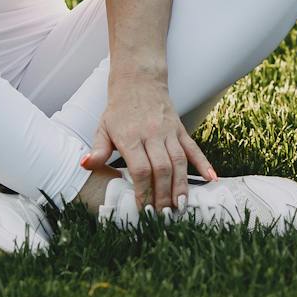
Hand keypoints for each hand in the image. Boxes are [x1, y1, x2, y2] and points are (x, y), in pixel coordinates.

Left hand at [82, 73, 216, 212]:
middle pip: (162, 169)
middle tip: (163, 216)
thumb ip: (98, 150)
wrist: (138, 80)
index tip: (144, 209)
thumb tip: (84, 165)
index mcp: (131, 137)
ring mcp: (169, 131)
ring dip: (181, 186)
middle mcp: (152, 134)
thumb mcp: (103, 127)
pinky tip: (211, 179)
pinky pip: (193, 148)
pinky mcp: (180, 129)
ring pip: (179, 161)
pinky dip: (204, 163)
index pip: (141, 169)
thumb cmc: (119, 109)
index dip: (144, 191)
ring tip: (181, 207)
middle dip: (163, 195)